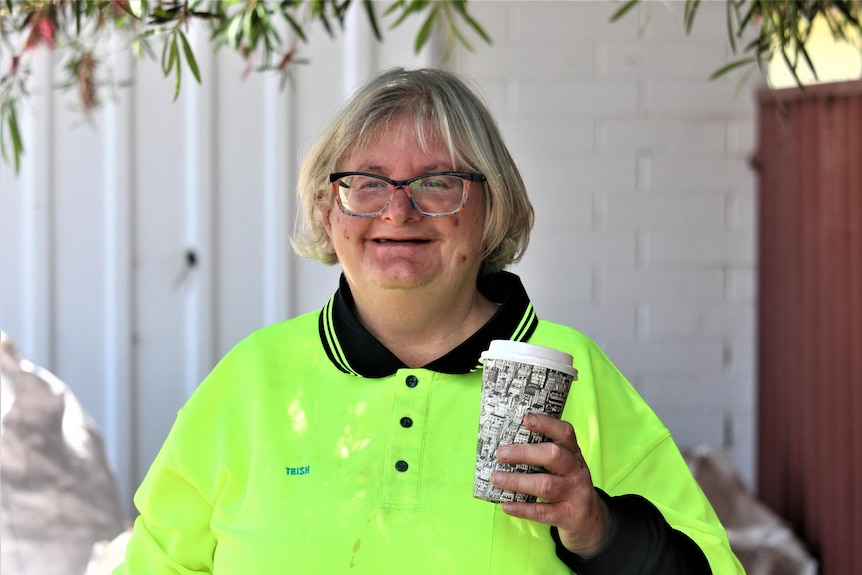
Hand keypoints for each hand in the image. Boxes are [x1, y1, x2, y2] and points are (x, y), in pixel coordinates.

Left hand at [490, 413, 610, 557]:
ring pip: (546, 485)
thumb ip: (543, 454)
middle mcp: (576, 470)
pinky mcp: (568, 515)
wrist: (591, 519)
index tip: (526, 419)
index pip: (565, 433)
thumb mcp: (564, 465)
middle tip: (501, 454)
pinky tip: (506, 505)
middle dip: (525, 453)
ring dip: (518, 481)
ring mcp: (574, 493)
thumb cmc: (568, 484)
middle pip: (554, 456)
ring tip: (496, 478)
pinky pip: (543, 512)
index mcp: (573, 453)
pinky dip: (523, 508)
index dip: (547, 424)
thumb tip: (505, 446)